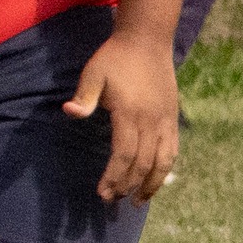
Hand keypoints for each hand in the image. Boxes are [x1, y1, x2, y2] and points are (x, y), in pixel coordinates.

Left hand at [63, 30, 178, 204]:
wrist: (147, 41)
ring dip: (152, 184)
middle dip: (128, 185)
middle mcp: (152, 121)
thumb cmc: (116, 58)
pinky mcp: (173, 118)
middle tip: (113, 200)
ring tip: (140, 201)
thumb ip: (84, 97)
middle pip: (143, 163)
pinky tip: (157, 180)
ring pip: (163, 162)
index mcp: (131, 113)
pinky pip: (173, 150)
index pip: (123, 154)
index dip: (113, 177)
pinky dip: (166, 169)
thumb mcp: (94, 73)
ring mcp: (166, 121)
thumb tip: (70, 113)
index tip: (103, 192)